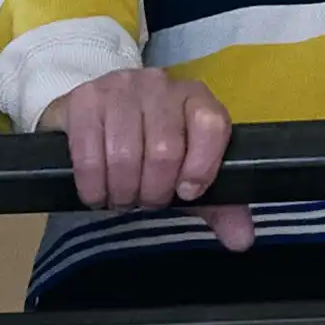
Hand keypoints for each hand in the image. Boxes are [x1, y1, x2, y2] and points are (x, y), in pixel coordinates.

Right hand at [40, 69, 255, 250]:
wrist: (96, 118)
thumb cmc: (148, 148)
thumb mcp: (187, 175)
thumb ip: (219, 205)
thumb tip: (241, 239)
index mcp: (196, 98)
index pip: (212, 125)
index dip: (201, 167)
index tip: (186, 193)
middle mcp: (160, 85)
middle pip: (165, 150)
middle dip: (153, 191)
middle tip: (144, 200)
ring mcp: (120, 86)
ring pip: (125, 154)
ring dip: (121, 191)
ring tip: (121, 197)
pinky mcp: (83, 98)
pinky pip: (88, 152)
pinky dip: (93, 185)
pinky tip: (96, 192)